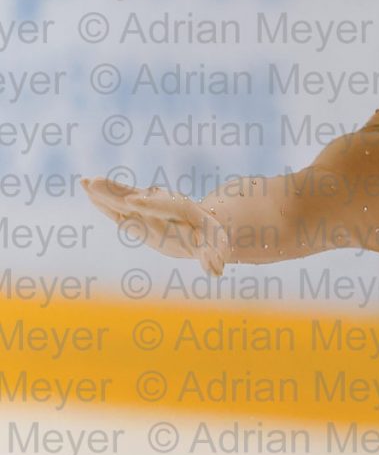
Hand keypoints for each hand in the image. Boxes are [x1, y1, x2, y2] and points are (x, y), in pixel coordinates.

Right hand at [82, 175, 230, 275]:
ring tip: (86, 183)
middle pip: (137, 198)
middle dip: (117, 192)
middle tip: (96, 182)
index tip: (133, 200)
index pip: (164, 207)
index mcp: (182, 211)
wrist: (201, 221)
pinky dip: (104, 199)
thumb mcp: (215, 248)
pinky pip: (118, 204)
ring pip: (124, 198)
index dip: (149, 205)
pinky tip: (87, 191)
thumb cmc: (210, 237)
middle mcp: (162, 205)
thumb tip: (214, 271)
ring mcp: (147, 204)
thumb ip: (211, 257)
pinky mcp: (136, 208)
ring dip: (106, 191)